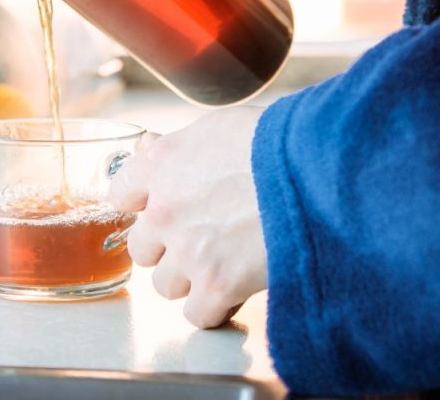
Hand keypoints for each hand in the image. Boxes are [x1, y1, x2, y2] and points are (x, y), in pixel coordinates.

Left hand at [110, 106, 267, 327]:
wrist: (320, 170)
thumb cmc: (280, 142)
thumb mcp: (221, 127)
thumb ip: (181, 147)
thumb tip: (153, 148)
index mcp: (162, 163)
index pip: (120, 194)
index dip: (142, 205)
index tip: (159, 210)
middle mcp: (164, 208)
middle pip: (141, 249)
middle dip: (168, 248)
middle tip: (205, 240)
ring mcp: (187, 248)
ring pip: (166, 285)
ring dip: (193, 280)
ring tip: (228, 264)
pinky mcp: (216, 283)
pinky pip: (197, 313)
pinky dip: (217, 307)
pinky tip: (238, 289)